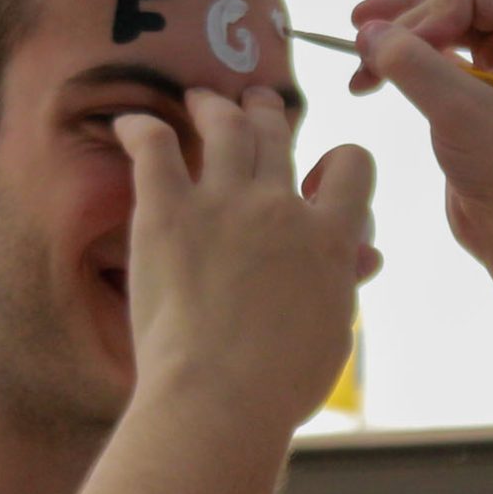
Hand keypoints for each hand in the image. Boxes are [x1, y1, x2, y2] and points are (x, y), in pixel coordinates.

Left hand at [113, 87, 377, 438]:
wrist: (220, 396)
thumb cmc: (280, 382)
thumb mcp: (333, 332)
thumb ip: (343, 282)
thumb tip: (364, 258)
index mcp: (330, 236)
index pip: (352, 167)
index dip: (343, 160)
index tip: (326, 166)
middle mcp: (281, 205)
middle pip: (279, 133)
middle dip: (268, 111)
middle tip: (257, 101)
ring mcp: (223, 202)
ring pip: (226, 126)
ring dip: (215, 105)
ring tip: (202, 97)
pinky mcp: (167, 212)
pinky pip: (155, 148)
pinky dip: (141, 128)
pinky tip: (128, 122)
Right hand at [349, 0, 492, 265]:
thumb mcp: (458, 110)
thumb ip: (412, 63)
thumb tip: (365, 32)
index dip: (428, 13)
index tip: (406, 57)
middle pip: (446, 0)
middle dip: (402, 23)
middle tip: (358, 45)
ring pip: (432, 27)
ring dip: (393, 42)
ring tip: (356, 65)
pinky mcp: (472, 93)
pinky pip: (428, 58)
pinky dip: (397, 65)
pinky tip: (366, 83)